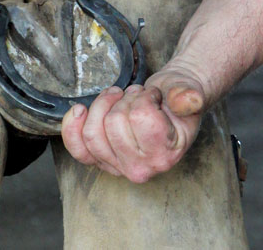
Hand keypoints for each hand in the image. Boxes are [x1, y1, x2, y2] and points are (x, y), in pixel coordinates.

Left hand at [60, 65, 205, 182]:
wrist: (169, 105)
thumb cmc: (177, 101)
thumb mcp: (190, 93)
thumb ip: (189, 96)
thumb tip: (187, 100)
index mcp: (165, 156)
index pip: (139, 117)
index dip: (145, 97)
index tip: (155, 97)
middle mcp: (140, 168)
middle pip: (113, 122)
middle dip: (125, 99)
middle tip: (138, 97)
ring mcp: (117, 166)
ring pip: (93, 131)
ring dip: (105, 104)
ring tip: (121, 99)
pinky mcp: (100, 159)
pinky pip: (77, 147)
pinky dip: (72, 126)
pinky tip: (80, 110)